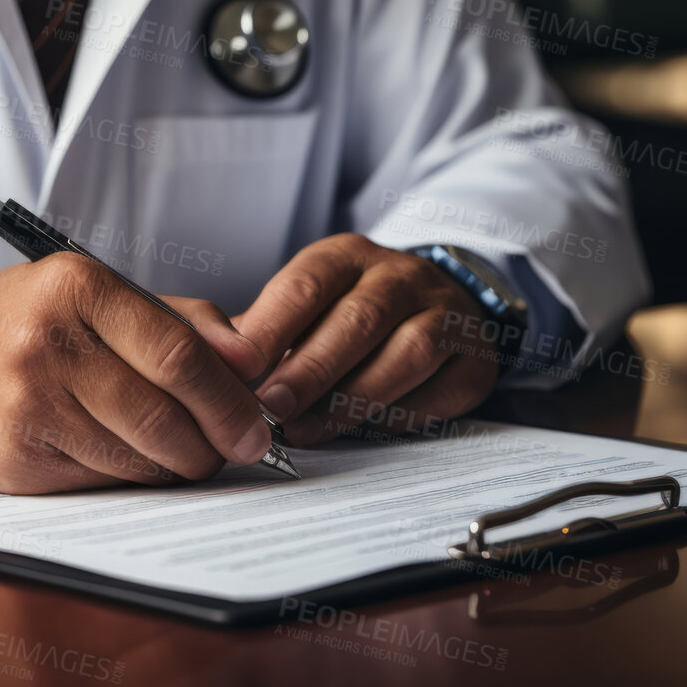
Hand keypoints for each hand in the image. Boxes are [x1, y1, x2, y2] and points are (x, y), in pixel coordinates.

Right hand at [0, 253, 274, 493]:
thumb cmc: (17, 325)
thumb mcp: (89, 294)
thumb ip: (177, 319)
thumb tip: (251, 358)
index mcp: (76, 286)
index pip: (178, 354)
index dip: (229, 400)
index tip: (254, 424)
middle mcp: (48, 342)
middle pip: (165, 414)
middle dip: (214, 443)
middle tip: (232, 449)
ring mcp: (27, 403)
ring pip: (138, 457)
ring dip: (175, 465)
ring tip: (181, 453)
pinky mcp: (13, 456)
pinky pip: (100, 481)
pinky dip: (129, 478)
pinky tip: (126, 458)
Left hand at [237, 234, 500, 446]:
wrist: (442, 306)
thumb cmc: (350, 312)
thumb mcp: (306, 304)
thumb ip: (263, 331)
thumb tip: (211, 364)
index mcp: (348, 256)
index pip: (308, 282)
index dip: (272, 326)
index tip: (240, 366)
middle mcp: (401, 276)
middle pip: (360, 318)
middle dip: (311, 368)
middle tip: (272, 408)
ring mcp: (447, 314)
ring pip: (409, 352)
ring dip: (353, 396)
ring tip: (307, 429)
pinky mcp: (475, 361)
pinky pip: (441, 391)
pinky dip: (400, 414)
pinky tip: (362, 431)